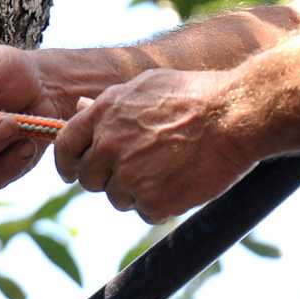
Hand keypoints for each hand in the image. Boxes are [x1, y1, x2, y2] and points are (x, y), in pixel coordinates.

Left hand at [53, 68, 254, 223]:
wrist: (234, 115)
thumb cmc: (196, 95)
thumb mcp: (146, 86)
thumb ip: (109, 103)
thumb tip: (80, 109)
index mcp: (104, 113)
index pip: (65, 146)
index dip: (69, 162)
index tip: (75, 171)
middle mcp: (109, 146)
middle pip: (90, 179)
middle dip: (108, 178)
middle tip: (139, 168)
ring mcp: (130, 176)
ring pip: (118, 197)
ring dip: (137, 191)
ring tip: (170, 168)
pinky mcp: (152, 201)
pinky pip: (145, 212)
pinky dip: (161, 204)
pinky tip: (181, 181)